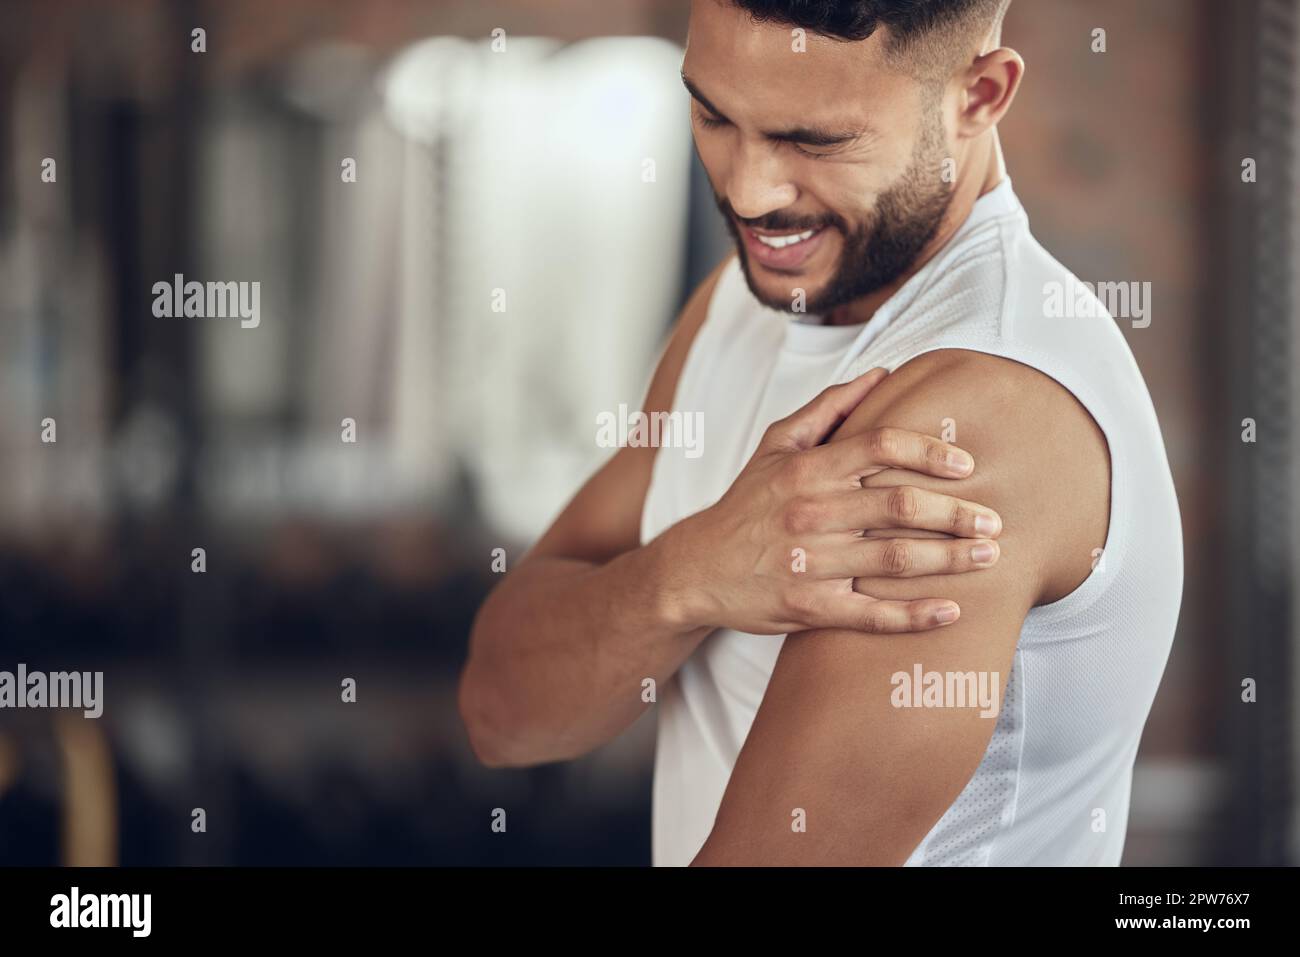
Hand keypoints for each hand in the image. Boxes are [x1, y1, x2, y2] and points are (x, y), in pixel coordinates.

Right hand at [662, 368, 1001, 634]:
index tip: (967, 465)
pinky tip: (953, 610)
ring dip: (950, 559)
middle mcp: (810, 513)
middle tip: (993, 519)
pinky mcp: (810, 608)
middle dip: (956, 513)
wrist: (696, 569)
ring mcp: (811, 563)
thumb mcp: (775, 446)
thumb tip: (882, 374)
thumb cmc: (746, 504)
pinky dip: (916, 616)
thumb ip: (828, 409)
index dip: (931, 452)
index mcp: (807, 469)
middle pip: (899, 507)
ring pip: (895, 561)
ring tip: (989, 557)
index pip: (881, 446)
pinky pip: (872, 615)